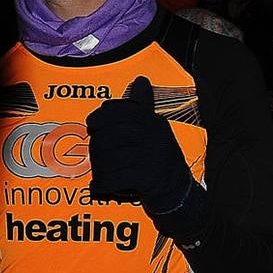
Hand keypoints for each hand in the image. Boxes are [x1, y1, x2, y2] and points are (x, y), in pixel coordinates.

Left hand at [87, 76, 193, 212]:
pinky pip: (112, 178)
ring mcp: (152, 157)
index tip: (92, 125)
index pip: (119, 112)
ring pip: (107, 159)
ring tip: (101, 174)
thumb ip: (143, 107)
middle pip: (108, 136)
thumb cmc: (160, 160)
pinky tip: (99, 186)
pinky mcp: (148, 178)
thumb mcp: (155, 130)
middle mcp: (154, 136)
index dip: (100, 117)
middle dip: (96, 149)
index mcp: (153, 122)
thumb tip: (141, 80)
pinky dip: (101, 184)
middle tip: (96, 158)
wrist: (179, 193)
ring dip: (98, 170)